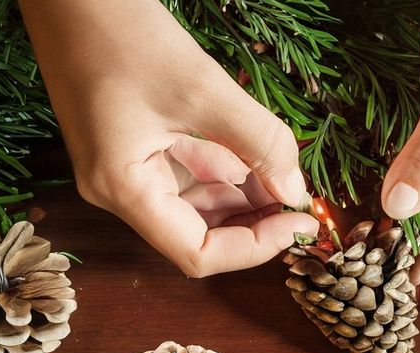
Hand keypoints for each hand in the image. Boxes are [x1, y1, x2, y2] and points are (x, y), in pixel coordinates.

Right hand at [19, 0, 317, 276]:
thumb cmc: (121, 31)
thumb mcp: (204, 89)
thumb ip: (259, 142)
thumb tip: (295, 190)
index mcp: (123, 189)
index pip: (196, 253)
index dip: (254, 247)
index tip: (298, 222)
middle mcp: (118, 190)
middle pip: (197, 234)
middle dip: (253, 222)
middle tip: (300, 199)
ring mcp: (124, 168)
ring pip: (195, 204)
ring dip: (243, 195)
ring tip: (285, 173)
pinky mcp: (133, 145)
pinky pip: (185, 173)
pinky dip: (224, 169)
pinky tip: (256, 154)